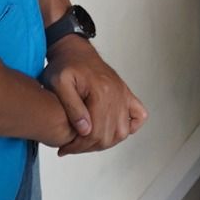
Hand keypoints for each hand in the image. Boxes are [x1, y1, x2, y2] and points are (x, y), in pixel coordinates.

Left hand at [43, 37, 147, 155]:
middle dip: (88, 147)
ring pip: (123, 131)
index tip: (64, 149)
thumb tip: (85, 130)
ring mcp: (124, 94)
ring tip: (87, 142)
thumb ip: (72, 106)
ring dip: (107, 141)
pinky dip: (132, 127)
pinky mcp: (126, 93)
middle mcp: (117, 94)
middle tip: (72, 147)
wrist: (75, 50)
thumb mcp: (59, 83)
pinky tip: (114, 129)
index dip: (78, 146)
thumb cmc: (65, 65)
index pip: (94, 132)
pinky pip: (140, 116)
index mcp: (101, 92)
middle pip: (109, 135)